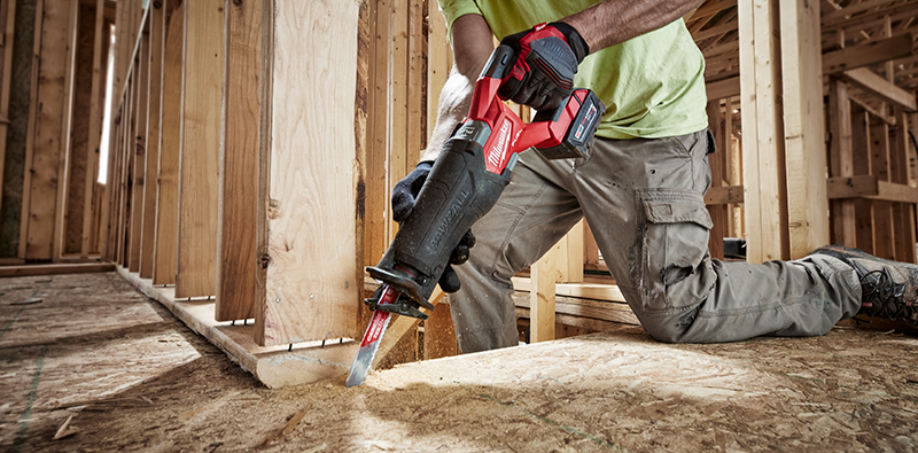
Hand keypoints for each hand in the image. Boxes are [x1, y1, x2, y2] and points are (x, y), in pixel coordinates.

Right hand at [391, 161, 475, 292]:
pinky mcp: (464, 223)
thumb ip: (400, 199)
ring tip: (460, 252)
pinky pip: (467, 236)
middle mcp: (433, 240)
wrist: (439, 169)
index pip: (414, 265)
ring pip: (456, 253)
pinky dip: (468, 240)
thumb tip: (402, 213)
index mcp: (414, 239)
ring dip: (459, 256)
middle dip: (447, 279)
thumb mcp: (404, 189)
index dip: (418, 281)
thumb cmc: (417, 184)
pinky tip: (468, 237)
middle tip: (452, 285)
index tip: (421, 292)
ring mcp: (450, 233)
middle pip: (440, 266)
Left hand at [498, 22, 589, 110]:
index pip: (510, 88)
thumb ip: (503, 53)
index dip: (505, 92)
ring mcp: (552, 83)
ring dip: (529, 99)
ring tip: (529, 90)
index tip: (504, 91)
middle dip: (516, 95)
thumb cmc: (538, 39)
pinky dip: (542, 103)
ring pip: (534, 103)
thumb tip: (493, 69)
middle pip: (521, 98)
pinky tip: (539, 94)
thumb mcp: (516, 40)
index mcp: (527, 62)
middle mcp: (540, 74)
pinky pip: (548, 105)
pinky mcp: (562, 89)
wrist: (565, 39)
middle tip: (516, 90)